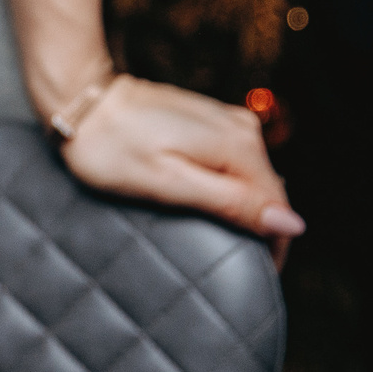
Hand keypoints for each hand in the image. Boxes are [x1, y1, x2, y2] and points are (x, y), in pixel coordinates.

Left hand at [59, 75, 305, 262]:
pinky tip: (212, 203)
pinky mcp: (209, 121)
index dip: (273, 244)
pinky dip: (229, 186)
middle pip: (269, 190)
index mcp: (238, 146)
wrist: (83, 98)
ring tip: (227, 239)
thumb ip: (231, 202)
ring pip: (253, 177)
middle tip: (239, 262)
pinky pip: (233, 162)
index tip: (261, 272)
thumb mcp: (169, 183)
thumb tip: (289, 223)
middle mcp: (241, 128)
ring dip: (246, 207)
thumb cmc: (112, 146)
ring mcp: (225, 120)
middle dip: (261, 227)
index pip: (278, 205)